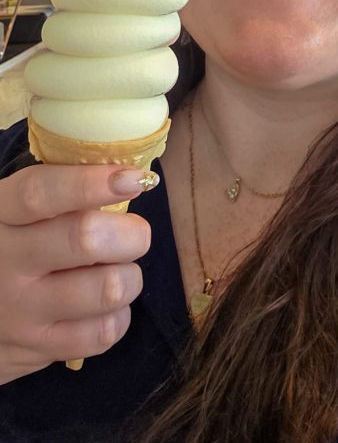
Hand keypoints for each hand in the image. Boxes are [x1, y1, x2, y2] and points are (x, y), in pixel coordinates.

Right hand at [0, 164, 152, 383]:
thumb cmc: (8, 248)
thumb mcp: (14, 215)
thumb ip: (59, 194)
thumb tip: (127, 178)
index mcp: (0, 215)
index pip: (41, 193)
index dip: (91, 183)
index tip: (132, 179)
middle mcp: (6, 262)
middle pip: (85, 238)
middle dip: (130, 233)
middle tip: (136, 233)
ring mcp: (20, 310)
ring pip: (106, 288)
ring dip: (129, 276)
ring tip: (120, 270)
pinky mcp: (37, 348)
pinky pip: (102, 332)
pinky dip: (118, 314)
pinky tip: (106, 305)